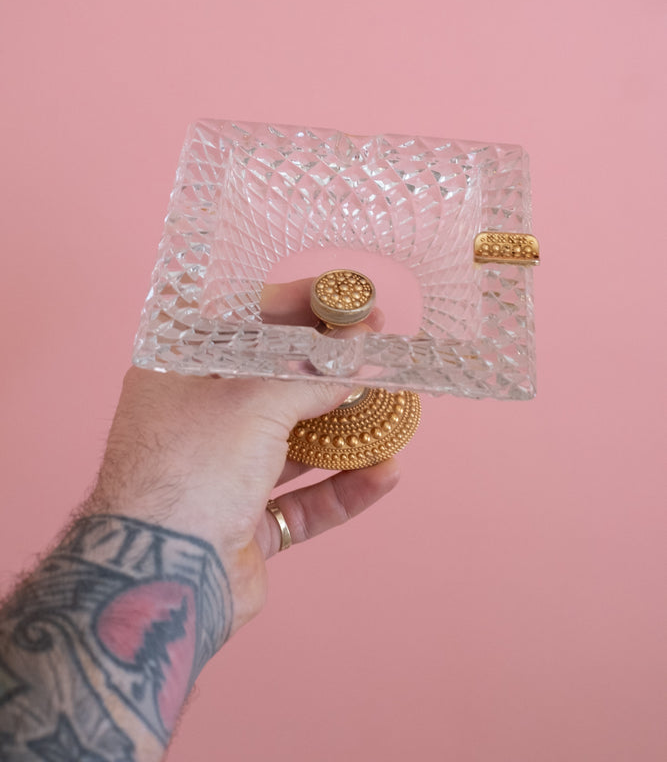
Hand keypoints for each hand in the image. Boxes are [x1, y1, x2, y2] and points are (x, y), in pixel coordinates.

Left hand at [85, 279, 399, 636]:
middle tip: (378, 347)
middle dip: (329, 369)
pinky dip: (343, 487)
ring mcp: (220, 475)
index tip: (345, 300)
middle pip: (273, 382)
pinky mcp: (243, 524)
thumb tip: (356, 350)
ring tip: (392, 408)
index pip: (242, 324)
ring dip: (344, 429)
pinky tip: (386, 473)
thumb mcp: (255, 403)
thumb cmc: (193, 467)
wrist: (159, 577)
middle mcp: (197, 420)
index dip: (296, 307)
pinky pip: (303, 499)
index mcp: (179, 375)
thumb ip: (312, 375)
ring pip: (293, 442)